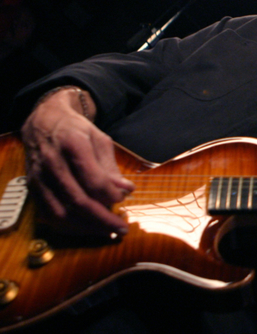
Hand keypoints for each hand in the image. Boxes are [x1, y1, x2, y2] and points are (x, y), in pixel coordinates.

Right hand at [21, 88, 133, 235]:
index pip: (93, 180)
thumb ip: (111, 167)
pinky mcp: (33, 188)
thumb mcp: (100, 140)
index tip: (124, 199)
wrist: (44, 122)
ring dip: (86, 227)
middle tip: (121, 228)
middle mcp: (53, 163)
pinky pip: (48, 215)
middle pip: (78, 200)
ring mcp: (40, 178)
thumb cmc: (76, 131)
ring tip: (106, 231)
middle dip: (103, 219)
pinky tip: (85, 228)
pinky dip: (68, 226)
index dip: (111, 195)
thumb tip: (126, 190)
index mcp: (73, 146)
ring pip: (61, 213)